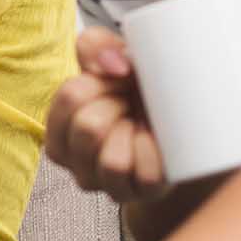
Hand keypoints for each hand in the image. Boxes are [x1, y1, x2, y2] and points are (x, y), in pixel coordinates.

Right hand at [46, 27, 166, 204]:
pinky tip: (160, 144)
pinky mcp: (140, 194)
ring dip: (138, 135)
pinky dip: (158, 155)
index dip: (103, 80)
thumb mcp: (113, 59)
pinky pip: (145, 176)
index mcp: (58, 128)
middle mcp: (73, 162)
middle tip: (133, 101)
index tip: (120, 78)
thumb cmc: (138, 91)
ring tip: (145, 124)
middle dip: (121, 105)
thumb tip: (115, 65)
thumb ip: (96, 46)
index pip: (71, 96)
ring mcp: (105, 183)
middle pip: (89, 127)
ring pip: (113, 161)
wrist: (182, 124)